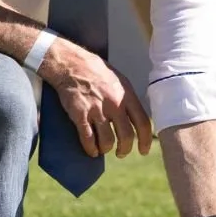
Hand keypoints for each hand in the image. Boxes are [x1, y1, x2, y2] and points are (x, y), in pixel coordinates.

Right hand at [40, 40, 153, 158]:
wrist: (70, 64)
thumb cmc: (95, 71)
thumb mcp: (119, 80)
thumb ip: (127, 99)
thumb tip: (134, 118)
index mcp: (126, 95)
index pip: (143, 123)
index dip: (145, 141)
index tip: (143, 150)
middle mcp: (114, 104)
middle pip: (126, 136)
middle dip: (124, 149)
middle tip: (121, 153)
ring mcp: (97, 110)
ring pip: (107, 141)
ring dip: (106, 149)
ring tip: (103, 149)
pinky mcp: (80, 115)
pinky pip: (88, 139)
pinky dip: (91, 149)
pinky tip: (91, 150)